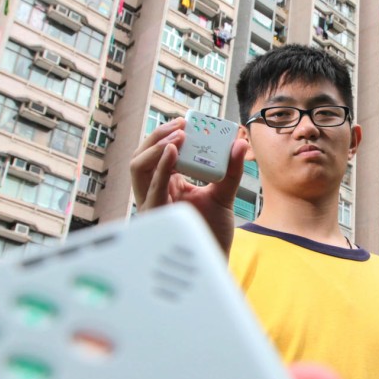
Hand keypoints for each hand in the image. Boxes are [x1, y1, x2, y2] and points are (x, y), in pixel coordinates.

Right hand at [129, 118, 249, 252]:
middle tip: (180, 123)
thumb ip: (231, 169)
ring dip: (155, 147)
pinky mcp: (157, 215)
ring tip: (177, 135)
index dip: (165, 134)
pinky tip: (173, 151)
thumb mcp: (224, 193)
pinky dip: (161, 167)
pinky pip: (152, 188)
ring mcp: (152, 203)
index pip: (156, 153)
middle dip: (157, 136)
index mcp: (165, 184)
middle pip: (141, 156)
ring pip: (138, 168)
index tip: (185, 120)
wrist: (216, 257)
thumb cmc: (213, 230)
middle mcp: (154, 192)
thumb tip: (240, 143)